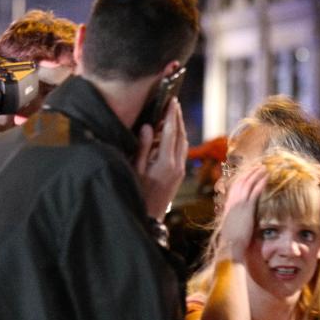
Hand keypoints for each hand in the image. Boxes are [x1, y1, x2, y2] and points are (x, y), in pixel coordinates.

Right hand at [136, 98, 186, 220]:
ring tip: (172, 114)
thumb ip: (141, 148)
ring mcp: (180, 170)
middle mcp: (177, 165)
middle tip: (173, 102)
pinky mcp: (180, 175)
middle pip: (180, 135)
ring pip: (183, 143)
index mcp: (165, 163)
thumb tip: (146, 127)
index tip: (171, 100)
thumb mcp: (135, 171)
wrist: (150, 218)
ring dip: (179, 127)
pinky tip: (170, 134)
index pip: (170, 132)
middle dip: (177, 118)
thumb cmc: (138, 194)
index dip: (171, 115)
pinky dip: (178, 138)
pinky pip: (182, 151)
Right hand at [217, 165, 266, 260]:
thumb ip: (236, 215)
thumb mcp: (232, 224)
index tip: (250, 172)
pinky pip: (254, 192)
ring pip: (248, 184)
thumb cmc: (233, 238)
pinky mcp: (247, 208)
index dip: (243, 177)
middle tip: (258, 166)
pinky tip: (266, 178)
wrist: (232, 245)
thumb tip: (239, 212)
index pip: (235, 186)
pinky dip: (260, 183)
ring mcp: (239, 204)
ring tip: (264, 168)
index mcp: (229, 204)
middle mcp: (233, 201)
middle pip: (241, 181)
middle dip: (250, 172)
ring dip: (256, 174)